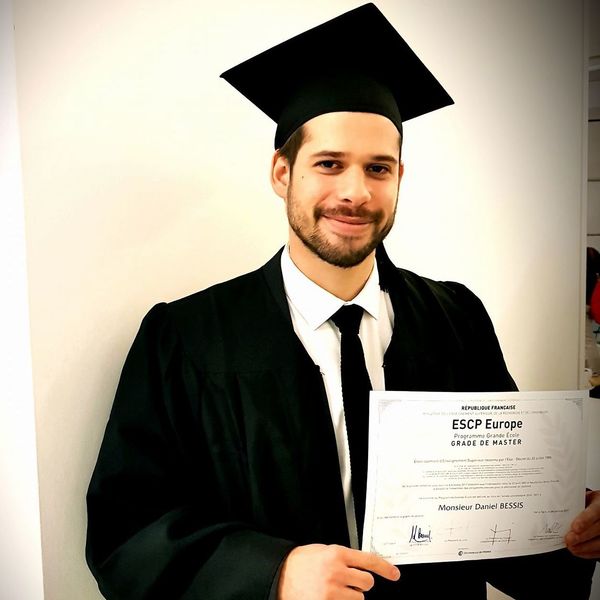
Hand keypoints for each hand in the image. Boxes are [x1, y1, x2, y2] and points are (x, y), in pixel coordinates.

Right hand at [277, 543, 399, 599]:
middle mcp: (336, 572)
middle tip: (350, 581)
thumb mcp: (324, 551)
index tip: (394, 574)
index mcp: (337, 554)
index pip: (369, 560)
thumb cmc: (301, 562)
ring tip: (335, 590)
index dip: (385, 568)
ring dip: (351, 596)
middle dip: (361, 583)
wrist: (280, 575)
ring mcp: (332, 591)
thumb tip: (363, 565)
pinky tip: (330, 596)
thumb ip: (344, 557)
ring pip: (358, 599)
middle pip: (367, 583)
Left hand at [565, 489, 599, 557]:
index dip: (585, 520)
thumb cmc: (588, 503)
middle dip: (582, 536)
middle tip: (569, 540)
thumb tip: (554, 505)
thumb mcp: (582, 498)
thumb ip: (572, 502)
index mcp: (599, 504)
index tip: (574, 527)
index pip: (594, 512)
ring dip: (585, 547)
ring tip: (572, 547)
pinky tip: (578, 551)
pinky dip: (589, 552)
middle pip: (598, 529)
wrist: (599, 506)